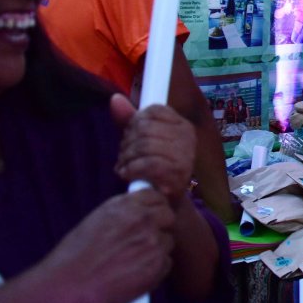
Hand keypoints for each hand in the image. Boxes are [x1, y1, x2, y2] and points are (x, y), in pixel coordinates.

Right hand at [39, 188, 175, 302]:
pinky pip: (166, 262)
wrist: (69, 286)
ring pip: (168, 241)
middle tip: (147, 238)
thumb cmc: (75, 255)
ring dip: (157, 249)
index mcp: (125, 206)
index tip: (151, 215)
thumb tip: (141, 209)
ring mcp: (153, 242)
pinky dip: (155, 268)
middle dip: (161, 225)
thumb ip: (123, 212)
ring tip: (134, 261)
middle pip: (168, 216)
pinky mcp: (158, 265)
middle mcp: (143, 220)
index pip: (155, 196)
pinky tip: (135, 274)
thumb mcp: (97, 220)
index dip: (154, 207)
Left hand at [112, 94, 195, 208]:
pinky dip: (132, 169)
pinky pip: (149, 163)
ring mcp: (185, 156)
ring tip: (125, 168)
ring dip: (126, 159)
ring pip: (144, 145)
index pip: (153, 110)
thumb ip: (129, 120)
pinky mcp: (179, 175)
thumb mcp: (140, 141)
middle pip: (145, 127)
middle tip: (124, 158)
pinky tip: (128, 175)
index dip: (135, 122)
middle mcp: (188, 137)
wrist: (165, 204)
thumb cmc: (152, 170)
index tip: (131, 137)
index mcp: (181, 125)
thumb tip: (114, 99)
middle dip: (127, 143)